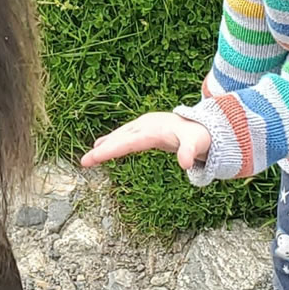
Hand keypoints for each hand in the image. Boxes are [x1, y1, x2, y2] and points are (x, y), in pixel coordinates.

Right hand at [80, 112, 210, 169]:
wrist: (204, 125)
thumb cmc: (200, 136)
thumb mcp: (197, 144)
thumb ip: (190, 152)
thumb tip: (185, 164)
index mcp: (153, 130)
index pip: (127, 142)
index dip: (110, 150)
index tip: (94, 156)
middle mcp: (145, 126)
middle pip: (120, 138)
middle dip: (102, 150)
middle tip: (84, 162)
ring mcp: (144, 126)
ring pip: (120, 136)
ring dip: (104, 145)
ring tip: (89, 156)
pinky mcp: (145, 129)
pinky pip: (125, 135)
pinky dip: (112, 141)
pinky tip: (101, 145)